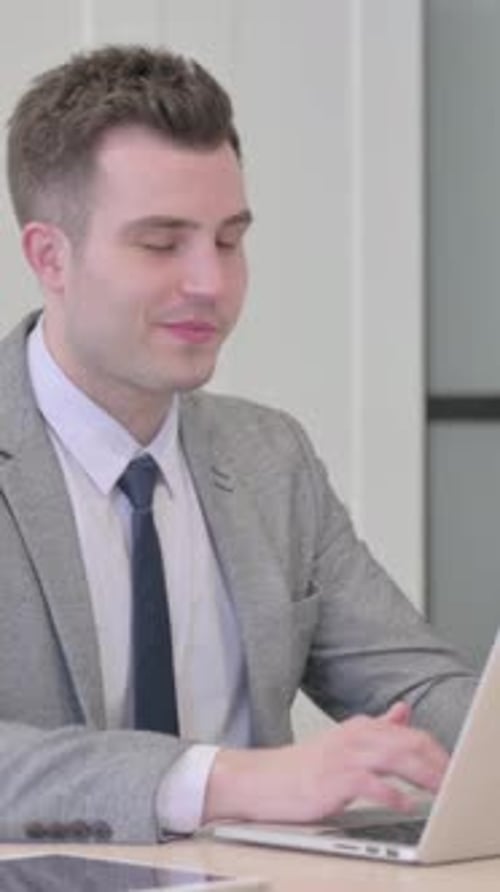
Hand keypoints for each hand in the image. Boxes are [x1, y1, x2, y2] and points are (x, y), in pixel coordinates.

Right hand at [203, 702, 448, 823]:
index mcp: (361, 727)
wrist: (262, 779)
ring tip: (438, 791)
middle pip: (408, 743)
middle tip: (449, 781)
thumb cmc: (303, 767)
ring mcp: (344, 756)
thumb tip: (404, 710)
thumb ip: (377, 727)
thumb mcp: (345, 741)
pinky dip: (390, 793)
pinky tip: (402, 803)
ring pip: (395, 758)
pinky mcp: (332, 779)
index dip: (436, 752)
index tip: (449, 768)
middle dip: (435, 762)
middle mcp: (355, 736)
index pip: (411, 734)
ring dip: (422, 776)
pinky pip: (369, 783)